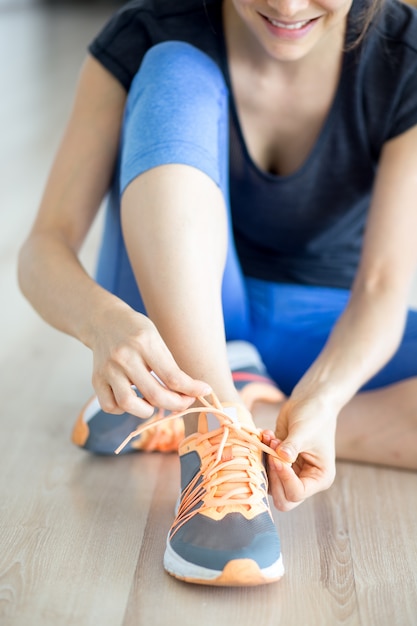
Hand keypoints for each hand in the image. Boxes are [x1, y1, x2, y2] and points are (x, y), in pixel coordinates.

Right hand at [89, 301, 210, 417]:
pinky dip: (124, 410)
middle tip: (183, 403)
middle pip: (154, 394)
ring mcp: (108, 369)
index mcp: (144, 343)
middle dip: (175, 404)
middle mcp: (124, 356)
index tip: (203, 392)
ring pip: (128, 404)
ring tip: (154, 403)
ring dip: (147, 411)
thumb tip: (187, 392)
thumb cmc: (135, 330)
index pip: (172, 376)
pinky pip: (110, 406)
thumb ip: (169, 365)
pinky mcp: (96, 380)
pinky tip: (133, 400)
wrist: (103, 321)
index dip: (191, 389)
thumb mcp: (156, 338)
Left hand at [262, 395, 336, 511]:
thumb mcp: (304, 431)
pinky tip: (267, 434)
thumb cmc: (314, 416)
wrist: (310, 401)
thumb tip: (281, 457)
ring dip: (266, 463)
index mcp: (319, 478)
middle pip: (283, 498)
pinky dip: (262, 454)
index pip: (297, 493)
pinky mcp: (279, 461)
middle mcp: (305, 479)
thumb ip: (291, 446)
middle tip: (271, 454)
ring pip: (270, 484)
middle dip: (273, 477)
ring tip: (271, 439)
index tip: (277, 458)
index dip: (284, 479)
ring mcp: (291, 472)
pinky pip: (264, 467)